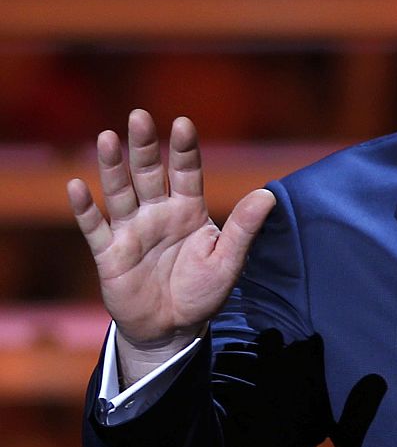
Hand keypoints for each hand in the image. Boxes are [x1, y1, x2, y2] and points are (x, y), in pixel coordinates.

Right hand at [68, 109, 275, 382]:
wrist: (173, 329)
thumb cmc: (203, 292)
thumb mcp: (228, 262)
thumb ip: (244, 229)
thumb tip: (269, 195)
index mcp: (188, 210)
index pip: (186, 172)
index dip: (184, 149)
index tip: (182, 123)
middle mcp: (157, 213)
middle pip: (148, 173)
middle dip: (143, 146)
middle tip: (139, 116)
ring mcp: (131, 230)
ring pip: (119, 192)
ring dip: (112, 167)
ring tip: (107, 138)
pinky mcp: (110, 253)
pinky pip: (95, 228)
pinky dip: (85, 208)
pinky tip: (77, 185)